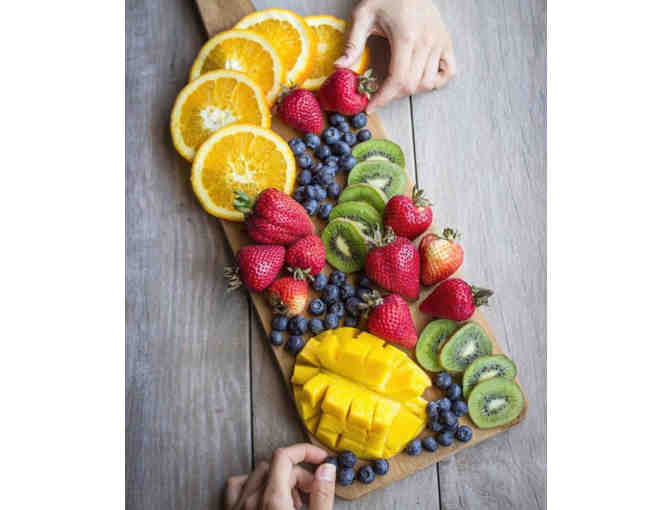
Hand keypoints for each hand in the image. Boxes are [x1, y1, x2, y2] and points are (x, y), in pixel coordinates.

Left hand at [225, 443, 334, 509]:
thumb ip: (321, 495)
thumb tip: (326, 469)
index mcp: (273, 500)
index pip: (284, 456)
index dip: (305, 451)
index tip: (320, 459)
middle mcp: (252, 501)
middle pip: (275, 465)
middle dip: (298, 473)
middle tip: (312, 491)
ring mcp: (238, 508)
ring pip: (257, 472)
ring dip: (278, 478)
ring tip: (292, 499)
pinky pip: (237, 486)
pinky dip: (252, 484)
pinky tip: (265, 495)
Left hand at [334, 0, 455, 111]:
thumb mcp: (363, 15)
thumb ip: (353, 43)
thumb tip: (339, 67)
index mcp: (406, 37)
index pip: (397, 80)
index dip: (383, 98)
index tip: (371, 106)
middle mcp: (426, 42)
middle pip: (412, 85)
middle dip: (393, 95)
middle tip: (379, 93)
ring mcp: (439, 43)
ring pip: (428, 83)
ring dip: (411, 90)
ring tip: (396, 84)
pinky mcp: (446, 42)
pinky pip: (448, 72)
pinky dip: (435, 81)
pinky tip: (420, 79)